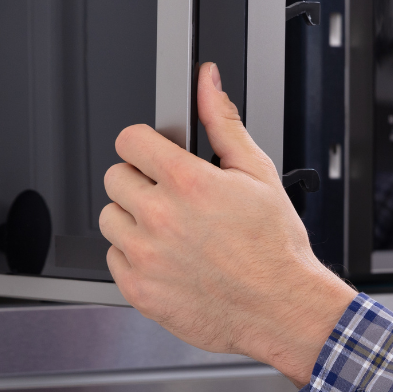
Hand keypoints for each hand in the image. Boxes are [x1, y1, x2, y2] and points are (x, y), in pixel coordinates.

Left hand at [100, 63, 356, 386]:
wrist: (282, 309)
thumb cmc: (275, 248)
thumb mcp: (257, 173)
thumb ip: (223, 122)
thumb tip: (206, 82)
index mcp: (188, 183)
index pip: (130, 140)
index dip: (145, 145)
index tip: (155, 157)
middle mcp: (160, 217)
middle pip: (115, 178)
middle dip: (140, 182)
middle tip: (171, 198)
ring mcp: (146, 256)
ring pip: (110, 218)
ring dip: (132, 220)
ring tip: (169, 231)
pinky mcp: (139, 290)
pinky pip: (113, 259)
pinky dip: (134, 258)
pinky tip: (167, 259)